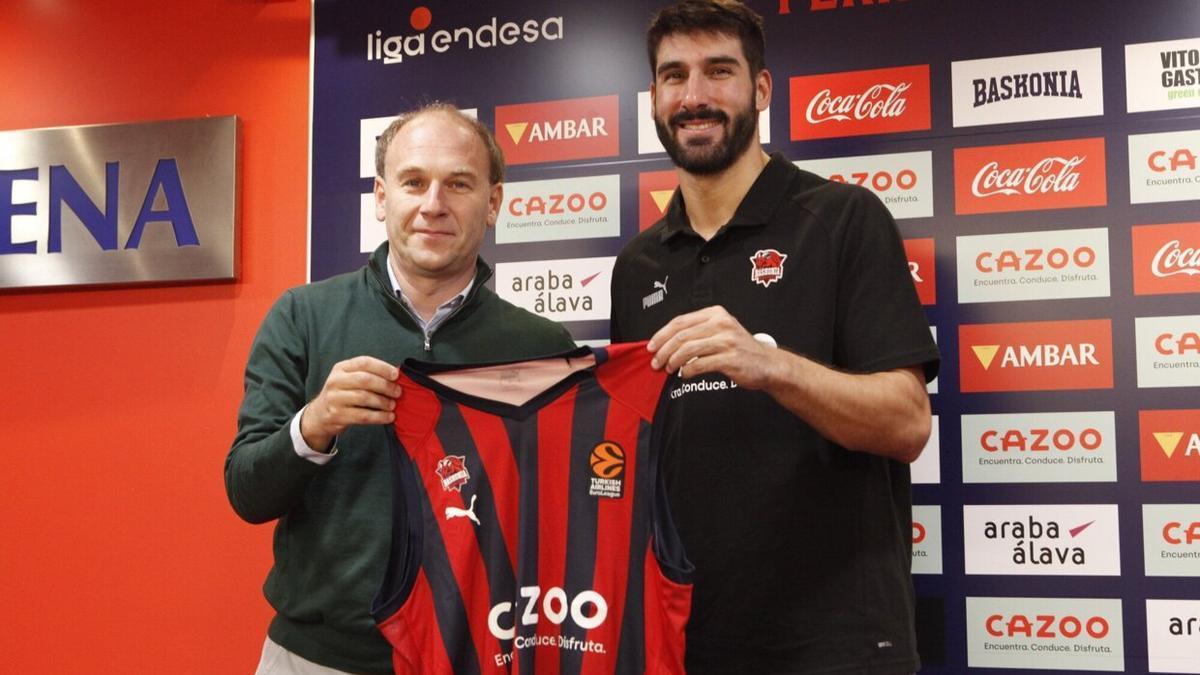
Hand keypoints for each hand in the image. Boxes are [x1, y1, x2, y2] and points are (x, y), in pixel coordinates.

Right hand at [300, 356, 400, 451]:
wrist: (320, 414)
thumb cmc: (342, 394)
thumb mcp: (349, 379)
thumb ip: (368, 375)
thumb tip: (396, 377)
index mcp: (341, 368)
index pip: (364, 362)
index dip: (382, 367)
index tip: (396, 375)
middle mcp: (336, 381)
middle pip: (365, 380)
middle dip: (385, 386)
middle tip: (398, 392)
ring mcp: (335, 398)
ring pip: (364, 398)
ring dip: (383, 402)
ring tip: (393, 405)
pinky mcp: (337, 415)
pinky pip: (363, 416)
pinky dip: (379, 417)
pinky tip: (389, 417)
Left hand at [647, 306, 778, 388]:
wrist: (768, 364)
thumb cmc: (739, 349)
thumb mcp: (720, 331)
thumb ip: (697, 332)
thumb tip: (666, 343)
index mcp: (715, 314)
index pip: (680, 321)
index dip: (662, 334)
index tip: (651, 346)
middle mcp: (721, 324)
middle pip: (682, 335)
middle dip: (664, 350)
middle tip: (656, 362)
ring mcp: (727, 341)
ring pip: (688, 350)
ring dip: (673, 361)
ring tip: (668, 369)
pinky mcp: (730, 358)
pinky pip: (700, 364)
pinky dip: (687, 371)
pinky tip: (685, 375)